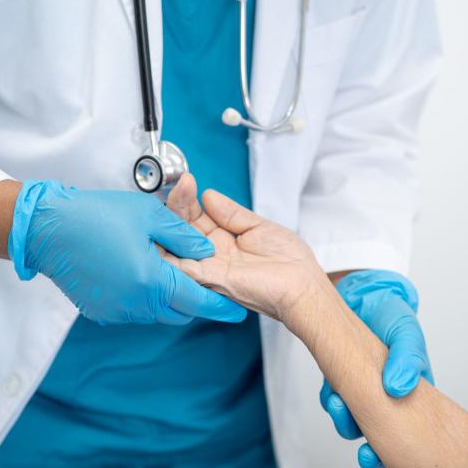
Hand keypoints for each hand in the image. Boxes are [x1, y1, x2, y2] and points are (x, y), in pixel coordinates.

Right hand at [8, 180, 246, 324]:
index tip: (239, 311)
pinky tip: (140, 273)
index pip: (198, 301)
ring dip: (169, 297)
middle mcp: (135, 304)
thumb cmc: (95, 216)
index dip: (221, 306)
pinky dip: (146, 297)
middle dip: (196, 300)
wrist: (47, 229)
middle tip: (206, 283)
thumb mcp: (149, 215)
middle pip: (179, 311)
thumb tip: (206, 251)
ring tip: (170, 270)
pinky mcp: (102, 312)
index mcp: (151, 281)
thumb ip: (184, 235)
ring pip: (157, 312)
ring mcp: (117, 311)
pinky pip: (135, 310)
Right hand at [163, 183, 328, 324]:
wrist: (302, 286)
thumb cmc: (289, 262)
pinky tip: (165, 232)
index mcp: (223, 240)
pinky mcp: (214, 278)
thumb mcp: (258, 226)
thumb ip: (232, 213)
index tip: (187, 182)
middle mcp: (213, 254)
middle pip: (183, 229)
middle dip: (178, 206)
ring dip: (171, 224)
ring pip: (178, 245)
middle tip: (181, 187)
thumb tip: (208, 195)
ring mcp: (211, 266)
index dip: (189, 200)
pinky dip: (172, 252)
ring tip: (171, 200)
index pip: (196, 217)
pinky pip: (185, 267)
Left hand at [320, 270, 432, 467]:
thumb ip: (408, 359)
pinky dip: (332, 401)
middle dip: (370, 448)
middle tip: (364, 451)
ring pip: (354, 421)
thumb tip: (397, 389)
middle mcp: (387, 396)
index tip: (379, 457)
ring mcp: (361, 389)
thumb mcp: (407, 334)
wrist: (360, 293)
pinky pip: (334, 400)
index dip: (395, 450)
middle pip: (380, 435)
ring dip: (346, 421)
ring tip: (339, 405)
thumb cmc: (392, 315)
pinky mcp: (339, 379)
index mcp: (413, 393)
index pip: (410, 431)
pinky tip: (331, 393)